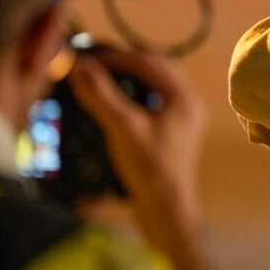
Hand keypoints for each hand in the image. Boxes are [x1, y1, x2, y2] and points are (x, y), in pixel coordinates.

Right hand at [70, 49, 210, 269]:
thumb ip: (102, 95)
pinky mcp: (175, 135)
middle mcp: (190, 105)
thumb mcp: (122, 128)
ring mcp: (184, 121)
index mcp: (184, 98)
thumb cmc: (149, 169)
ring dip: (132, 79)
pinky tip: (116, 106)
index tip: (89, 57)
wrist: (167, 212)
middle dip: (127, 63)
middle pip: (158, 70)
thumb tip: (79, 65)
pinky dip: (136, 97)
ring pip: (158, 86)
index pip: (150, 62)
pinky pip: (156, 103)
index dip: (117, 57)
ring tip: (104, 81)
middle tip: (97, 65)